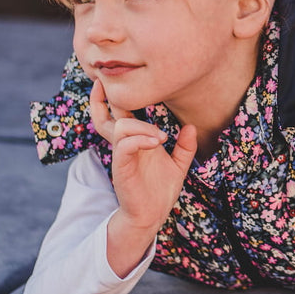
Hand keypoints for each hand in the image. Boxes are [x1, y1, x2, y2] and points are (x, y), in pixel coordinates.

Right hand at [89, 78, 198, 234]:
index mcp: (135, 141)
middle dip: (102, 99)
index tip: (120, 78)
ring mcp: (122, 156)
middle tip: (103, 83)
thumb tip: (192, 127)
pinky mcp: (122, 168)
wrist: (153, 215)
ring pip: (120, 126)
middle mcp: (125, 145)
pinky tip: (157, 142)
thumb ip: (185, 146)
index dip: (115, 96)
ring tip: (161, 137)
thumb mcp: (179, 165)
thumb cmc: (160, 190)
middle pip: (104, 116)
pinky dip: (141, 139)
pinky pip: (124, 145)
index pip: (120, 113)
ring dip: (141, 126)